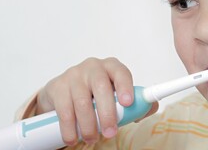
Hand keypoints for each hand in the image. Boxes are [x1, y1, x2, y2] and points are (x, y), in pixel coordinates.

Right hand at [36, 57, 158, 145]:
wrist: (64, 92)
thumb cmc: (96, 94)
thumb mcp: (115, 95)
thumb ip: (136, 102)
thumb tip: (149, 106)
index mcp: (111, 67)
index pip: (120, 72)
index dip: (125, 86)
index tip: (128, 103)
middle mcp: (93, 67)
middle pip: (101, 87)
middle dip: (107, 113)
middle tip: (110, 133)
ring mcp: (74, 75)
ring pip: (82, 101)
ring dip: (88, 125)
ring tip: (92, 139)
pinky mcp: (58, 86)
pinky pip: (64, 109)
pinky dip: (69, 128)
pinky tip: (73, 137)